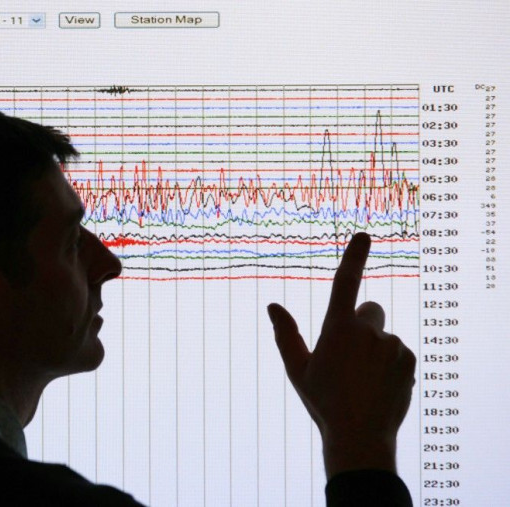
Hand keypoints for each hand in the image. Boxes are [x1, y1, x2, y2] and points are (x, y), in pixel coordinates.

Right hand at [268, 232, 415, 478]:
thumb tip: (272, 306)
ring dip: (374, 349)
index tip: (364, 236)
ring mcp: (392, 345)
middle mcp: (368, 331)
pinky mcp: (409, 359)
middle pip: (369, 310)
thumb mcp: (298, 369)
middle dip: (361, 324)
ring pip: (382, 335)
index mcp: (337, 329)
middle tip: (349, 355)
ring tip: (363, 381)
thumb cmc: (323, 402)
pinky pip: (398, 352)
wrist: (360, 437)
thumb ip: (285, 334)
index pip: (345, 283)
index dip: (354, 257)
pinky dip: (390, 364)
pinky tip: (379, 387)